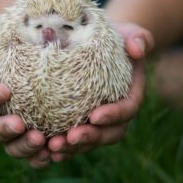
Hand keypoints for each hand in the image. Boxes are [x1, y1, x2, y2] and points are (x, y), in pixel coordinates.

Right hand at [0, 33, 49, 167]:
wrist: (27, 56)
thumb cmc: (5, 48)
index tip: (5, 90)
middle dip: (4, 130)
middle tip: (19, 124)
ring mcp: (11, 132)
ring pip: (12, 147)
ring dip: (24, 147)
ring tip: (40, 140)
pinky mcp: (30, 138)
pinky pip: (33, 154)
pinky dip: (41, 156)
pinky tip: (54, 151)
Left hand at [46, 23, 153, 161]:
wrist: (94, 43)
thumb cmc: (113, 38)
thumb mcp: (128, 33)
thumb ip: (138, 38)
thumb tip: (137, 50)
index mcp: (129, 94)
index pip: (127, 109)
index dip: (114, 115)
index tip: (94, 115)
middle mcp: (115, 112)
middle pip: (109, 133)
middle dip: (91, 138)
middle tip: (70, 138)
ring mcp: (96, 119)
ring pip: (89, 141)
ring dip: (72, 148)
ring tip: (53, 147)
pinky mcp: (78, 120)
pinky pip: (72, 138)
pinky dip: (61, 147)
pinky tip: (44, 149)